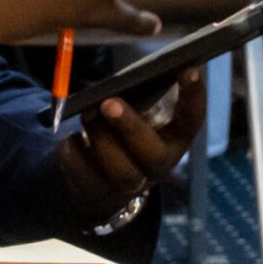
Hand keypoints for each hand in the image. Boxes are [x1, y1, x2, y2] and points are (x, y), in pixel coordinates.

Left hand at [57, 69, 205, 221]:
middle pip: (153, 155)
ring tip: (86, 113)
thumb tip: (119, 84)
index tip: (190, 69)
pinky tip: (69, 139)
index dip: (194, 97)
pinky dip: (74, 155)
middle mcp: (157, 166)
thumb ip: (134, 101)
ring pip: (121, 171)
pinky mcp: (98, 194)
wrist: (101, 184)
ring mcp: (129, 185)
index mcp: (173, 140)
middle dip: (130, 128)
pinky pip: (86, 177)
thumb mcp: (136, 116)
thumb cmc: (122, 135)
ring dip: (101, 139)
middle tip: (109, 103)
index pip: (191, 120)